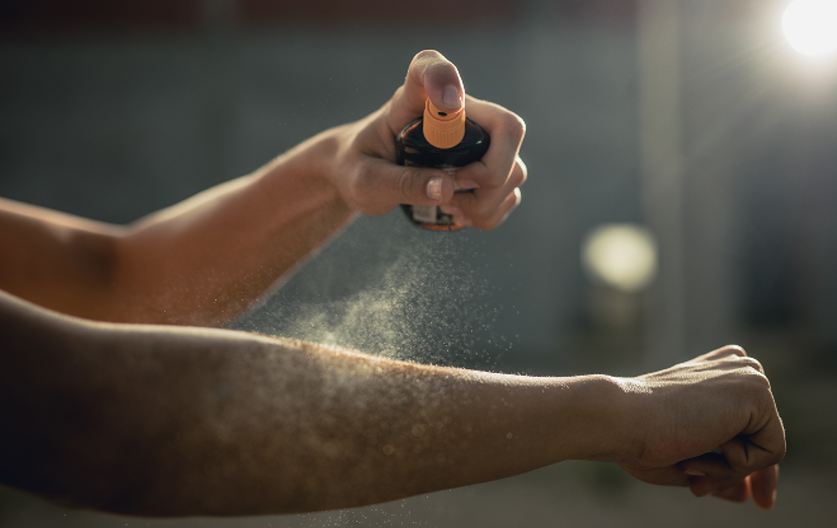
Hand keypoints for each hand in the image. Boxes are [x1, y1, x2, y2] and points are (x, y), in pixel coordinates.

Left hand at [323, 49, 526, 229]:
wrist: (364, 175)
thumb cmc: (358, 168)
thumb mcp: (366, 181)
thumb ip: (400, 182)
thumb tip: (446, 188)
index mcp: (413, 99)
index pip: (431, 68)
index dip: (445, 78)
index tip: (449, 103)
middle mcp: (457, 112)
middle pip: (507, 128)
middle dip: (490, 174)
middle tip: (451, 192)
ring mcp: (477, 138)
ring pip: (514, 168)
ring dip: (487, 202)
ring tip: (449, 208)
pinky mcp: (487, 164)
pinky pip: (509, 191)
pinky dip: (490, 211)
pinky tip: (460, 212)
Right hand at [615, 346, 784, 508]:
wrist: (623, 419)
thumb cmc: (640, 437)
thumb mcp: (685, 459)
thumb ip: (718, 471)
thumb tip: (745, 494)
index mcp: (717, 373)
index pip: (749, 428)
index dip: (739, 466)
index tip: (722, 492)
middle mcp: (736, 368)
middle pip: (762, 439)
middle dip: (735, 473)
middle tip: (698, 491)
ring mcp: (749, 375)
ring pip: (767, 448)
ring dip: (728, 470)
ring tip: (689, 463)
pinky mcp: (757, 390)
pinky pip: (771, 451)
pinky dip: (738, 465)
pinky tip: (703, 446)